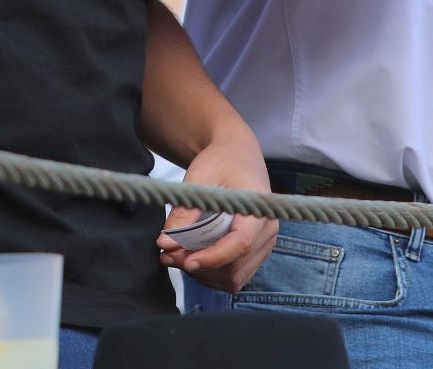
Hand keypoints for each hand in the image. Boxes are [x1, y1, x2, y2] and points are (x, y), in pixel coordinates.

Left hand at [156, 129, 277, 291]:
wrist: (236, 155)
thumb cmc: (220, 161)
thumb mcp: (200, 177)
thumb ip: (184, 212)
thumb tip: (165, 243)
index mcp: (259, 208)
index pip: (241, 243)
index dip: (213, 257)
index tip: (185, 261)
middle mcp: (267, 231)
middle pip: (235, 266)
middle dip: (200, 266)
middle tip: (167, 254)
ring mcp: (264, 244)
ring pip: (233, 277)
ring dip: (203, 274)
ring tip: (175, 256)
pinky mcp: (255, 253)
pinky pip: (234, 276)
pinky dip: (211, 275)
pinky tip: (192, 258)